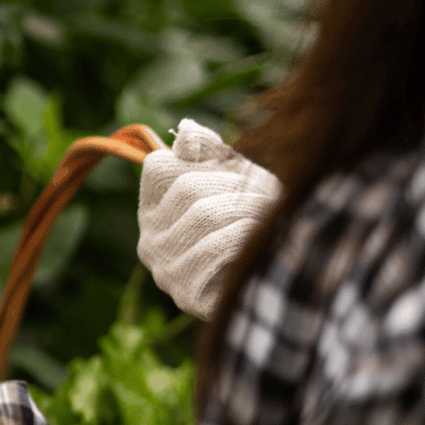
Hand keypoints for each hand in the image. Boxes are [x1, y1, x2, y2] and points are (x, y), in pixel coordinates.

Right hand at [138, 118, 280, 320]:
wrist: (275, 280)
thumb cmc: (253, 221)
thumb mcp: (232, 178)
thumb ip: (209, 153)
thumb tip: (186, 129)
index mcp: (152, 211)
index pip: (159, 167)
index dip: (204, 161)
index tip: (236, 169)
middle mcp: (148, 242)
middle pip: (187, 189)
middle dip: (234, 185)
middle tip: (267, 193)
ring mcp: (165, 271)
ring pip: (203, 216)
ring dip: (246, 210)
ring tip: (268, 215)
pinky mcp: (187, 296)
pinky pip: (214, 250)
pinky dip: (244, 239)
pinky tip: (259, 240)